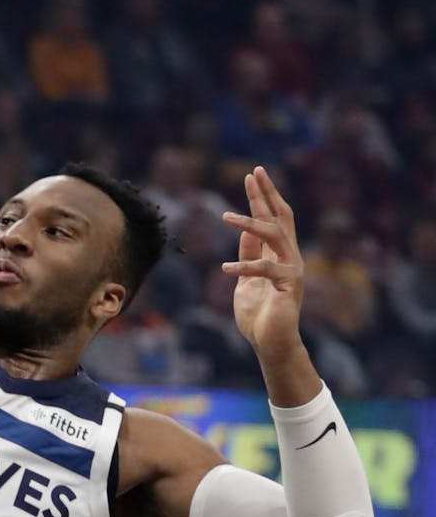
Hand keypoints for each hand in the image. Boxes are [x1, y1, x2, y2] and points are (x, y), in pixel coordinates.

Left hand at [222, 167, 304, 358]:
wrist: (271, 343)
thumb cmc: (259, 313)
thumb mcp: (247, 278)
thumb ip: (249, 254)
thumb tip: (244, 231)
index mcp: (279, 253)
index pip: (273, 217)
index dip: (263, 196)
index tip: (253, 175)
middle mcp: (290, 257)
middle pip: (281, 217)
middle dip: (266, 194)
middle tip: (253, 173)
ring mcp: (292, 270)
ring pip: (273, 236)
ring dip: (249, 223)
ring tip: (224, 216)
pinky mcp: (289, 286)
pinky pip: (265, 269)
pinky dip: (243, 267)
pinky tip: (224, 269)